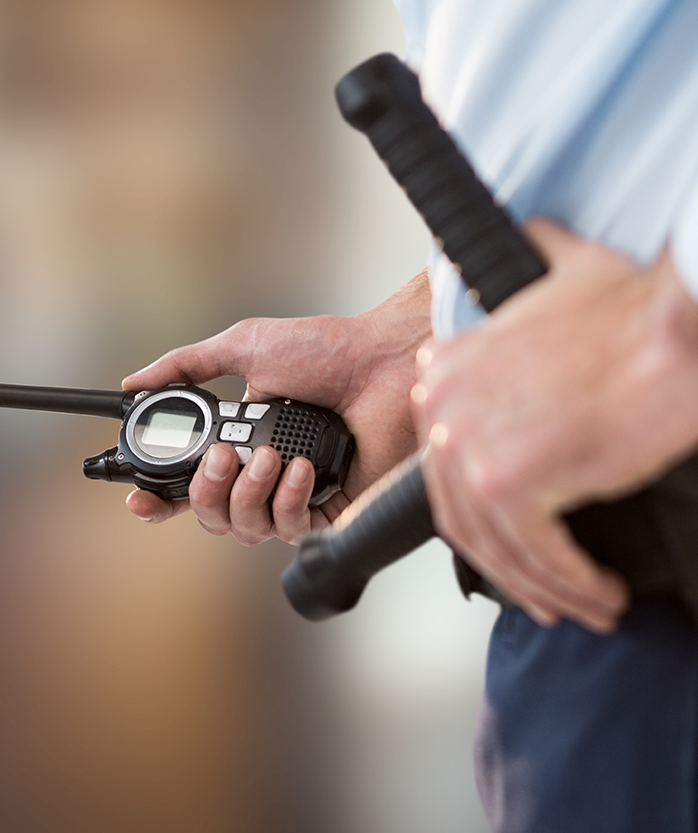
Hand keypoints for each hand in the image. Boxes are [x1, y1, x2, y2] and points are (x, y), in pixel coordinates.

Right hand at [122, 272, 431, 544]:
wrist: (382, 361)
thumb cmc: (325, 350)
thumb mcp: (244, 347)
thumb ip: (187, 365)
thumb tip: (134, 383)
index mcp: (242, 440)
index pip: (191, 484)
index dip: (161, 499)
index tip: (140, 499)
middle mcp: (266, 473)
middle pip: (212, 516)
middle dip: (206, 491)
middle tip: (224, 456)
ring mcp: (298, 494)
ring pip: (246, 529)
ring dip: (247, 494)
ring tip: (270, 455)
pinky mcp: (333, 510)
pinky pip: (292, 531)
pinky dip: (288, 500)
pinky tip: (301, 470)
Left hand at [412, 219, 697, 632]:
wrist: (674, 325)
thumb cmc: (631, 311)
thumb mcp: (562, 274)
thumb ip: (537, 261)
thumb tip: (537, 234)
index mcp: (448, 369)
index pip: (445, 467)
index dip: (483, 515)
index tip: (520, 541)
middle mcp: (444, 408)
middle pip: (463, 515)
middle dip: (512, 565)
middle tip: (552, 590)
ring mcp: (471, 446)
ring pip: (499, 546)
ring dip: (547, 588)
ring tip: (586, 605)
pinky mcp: (510, 481)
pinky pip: (536, 556)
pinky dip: (570, 586)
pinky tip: (601, 596)